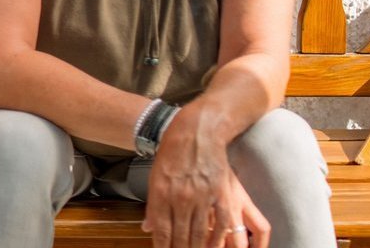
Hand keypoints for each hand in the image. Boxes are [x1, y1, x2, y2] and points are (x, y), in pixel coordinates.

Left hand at [144, 119, 268, 247]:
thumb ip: (153, 205)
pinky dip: (217, 238)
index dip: (162, 247)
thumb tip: (148, 228)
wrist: (197, 132)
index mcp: (161, 193)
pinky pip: (221, 223)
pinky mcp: (220, 194)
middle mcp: (180, 197)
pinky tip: (214, 246)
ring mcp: (201, 197)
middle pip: (180, 235)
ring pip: (199, 233)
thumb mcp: (155, 176)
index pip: (161, 230)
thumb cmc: (173, 152)